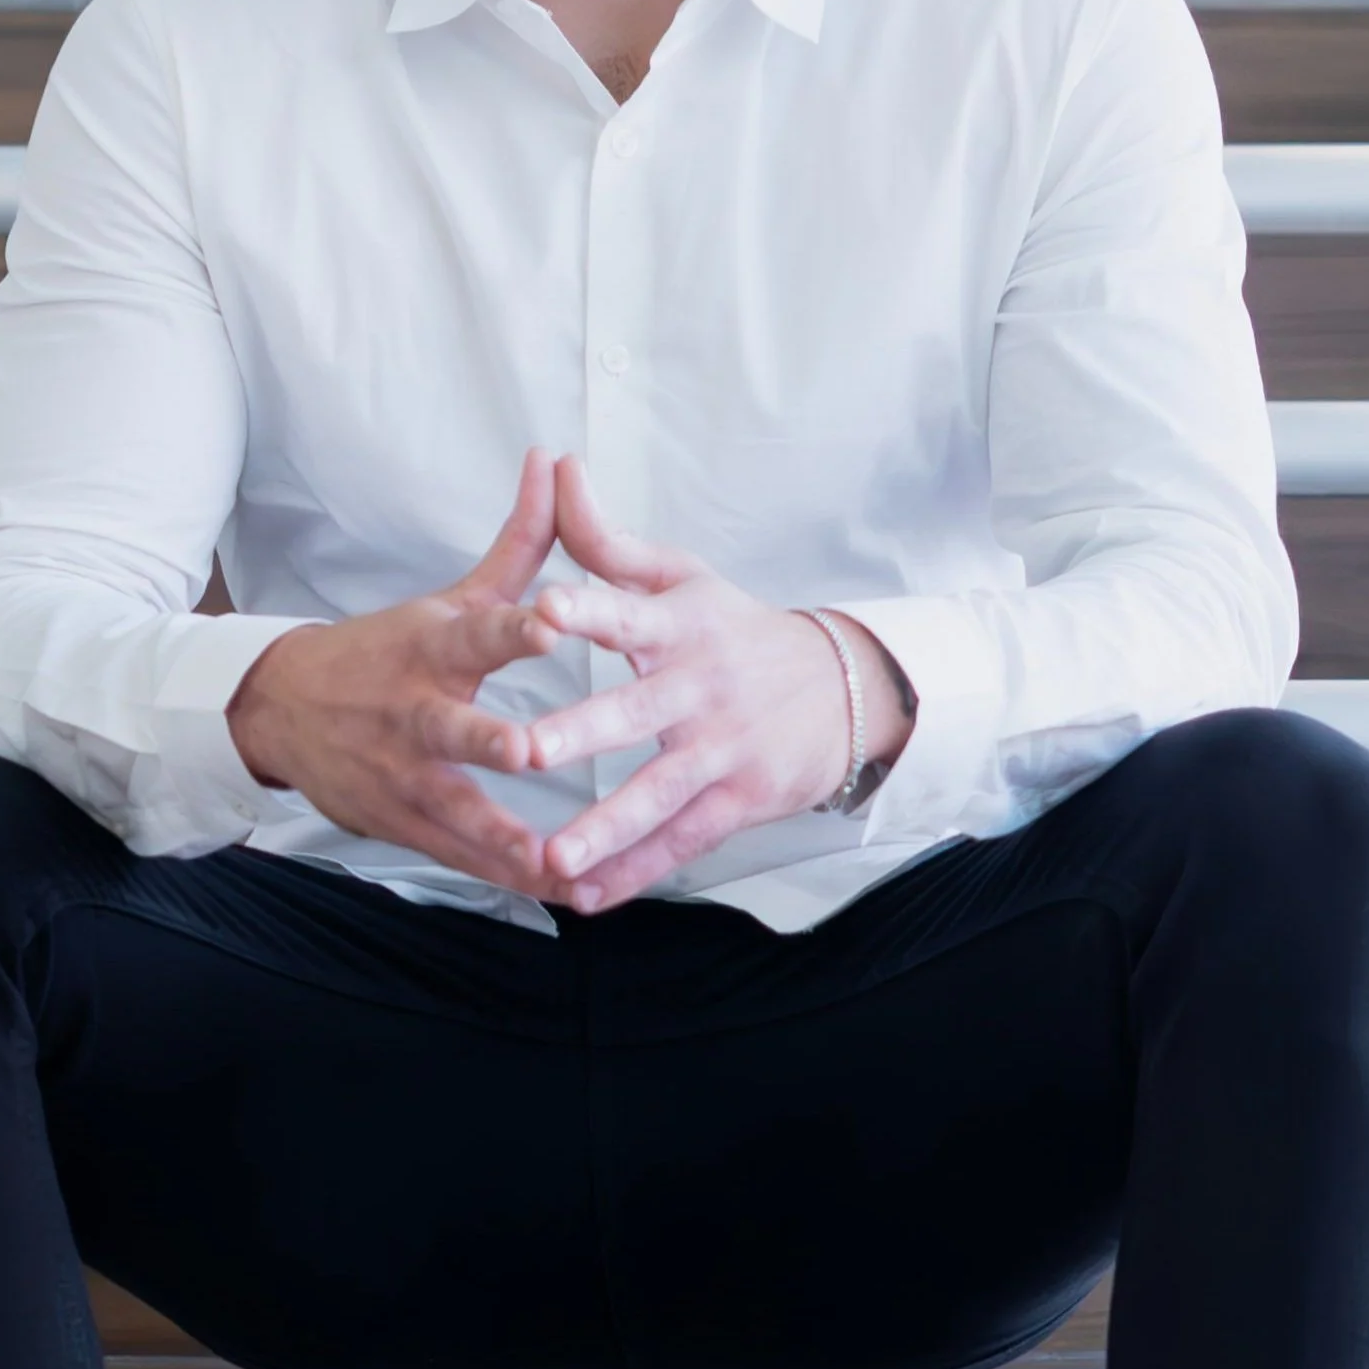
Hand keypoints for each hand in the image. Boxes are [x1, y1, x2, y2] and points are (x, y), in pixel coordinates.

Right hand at [227, 446, 576, 901]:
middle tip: (530, 752)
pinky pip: (460, 857)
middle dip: (488, 743)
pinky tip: (559, 892)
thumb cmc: (386, 651)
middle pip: (452, 730)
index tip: (552, 622)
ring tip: (557, 864)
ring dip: (503, 839)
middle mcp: (413, 714)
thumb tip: (556, 461)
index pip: (476, 631)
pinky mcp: (400, 823)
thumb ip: (519, 543)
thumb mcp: (449, 597)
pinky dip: (504, 877)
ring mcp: (403, 776)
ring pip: (456, 810)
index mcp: (431, 649)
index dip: (512, 627)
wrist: (278, 711)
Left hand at [509, 453, 914, 914]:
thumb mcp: (680, 576)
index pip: (626, 612)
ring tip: (552, 860)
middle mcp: (698, 690)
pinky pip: (679, 844)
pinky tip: (586, 899)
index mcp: (677, 628)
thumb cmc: (737, 628)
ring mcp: (721, 752)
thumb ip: (606, 539)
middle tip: (525, 751)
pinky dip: (634, 874)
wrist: (843, 687)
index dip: (587, 609)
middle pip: (633, 716)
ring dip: (605, 831)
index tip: (543, 607)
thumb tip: (557, 468)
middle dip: (580, 736)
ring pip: (656, 795)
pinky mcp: (738, 801)